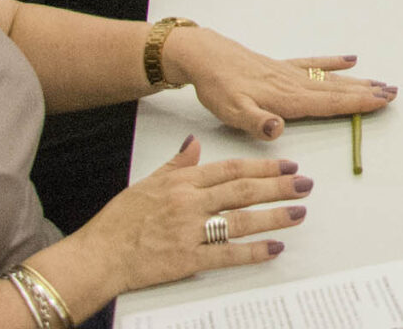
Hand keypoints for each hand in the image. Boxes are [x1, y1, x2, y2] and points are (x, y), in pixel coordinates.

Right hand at [72, 138, 310, 295]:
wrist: (97, 256)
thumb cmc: (118, 222)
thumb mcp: (146, 183)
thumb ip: (176, 164)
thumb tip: (193, 143)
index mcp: (181, 182)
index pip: (231, 169)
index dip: (263, 167)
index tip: (287, 166)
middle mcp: (189, 203)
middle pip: (242, 191)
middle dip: (278, 186)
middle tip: (305, 184)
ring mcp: (189, 231)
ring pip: (241, 220)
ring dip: (273, 216)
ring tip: (298, 212)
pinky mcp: (187, 259)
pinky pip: (227, 254)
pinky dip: (253, 252)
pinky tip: (274, 248)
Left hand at [164, 29, 395, 138]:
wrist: (206, 58)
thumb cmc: (219, 89)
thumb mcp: (232, 113)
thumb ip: (258, 123)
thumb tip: (279, 130)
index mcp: (288, 99)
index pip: (330, 103)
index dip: (358, 103)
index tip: (383, 101)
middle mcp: (295, 84)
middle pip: (338, 90)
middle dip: (367, 92)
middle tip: (394, 92)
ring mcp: (290, 73)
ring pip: (331, 79)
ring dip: (357, 81)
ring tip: (381, 82)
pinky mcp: (282, 66)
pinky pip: (314, 64)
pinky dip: (333, 62)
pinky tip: (349, 60)